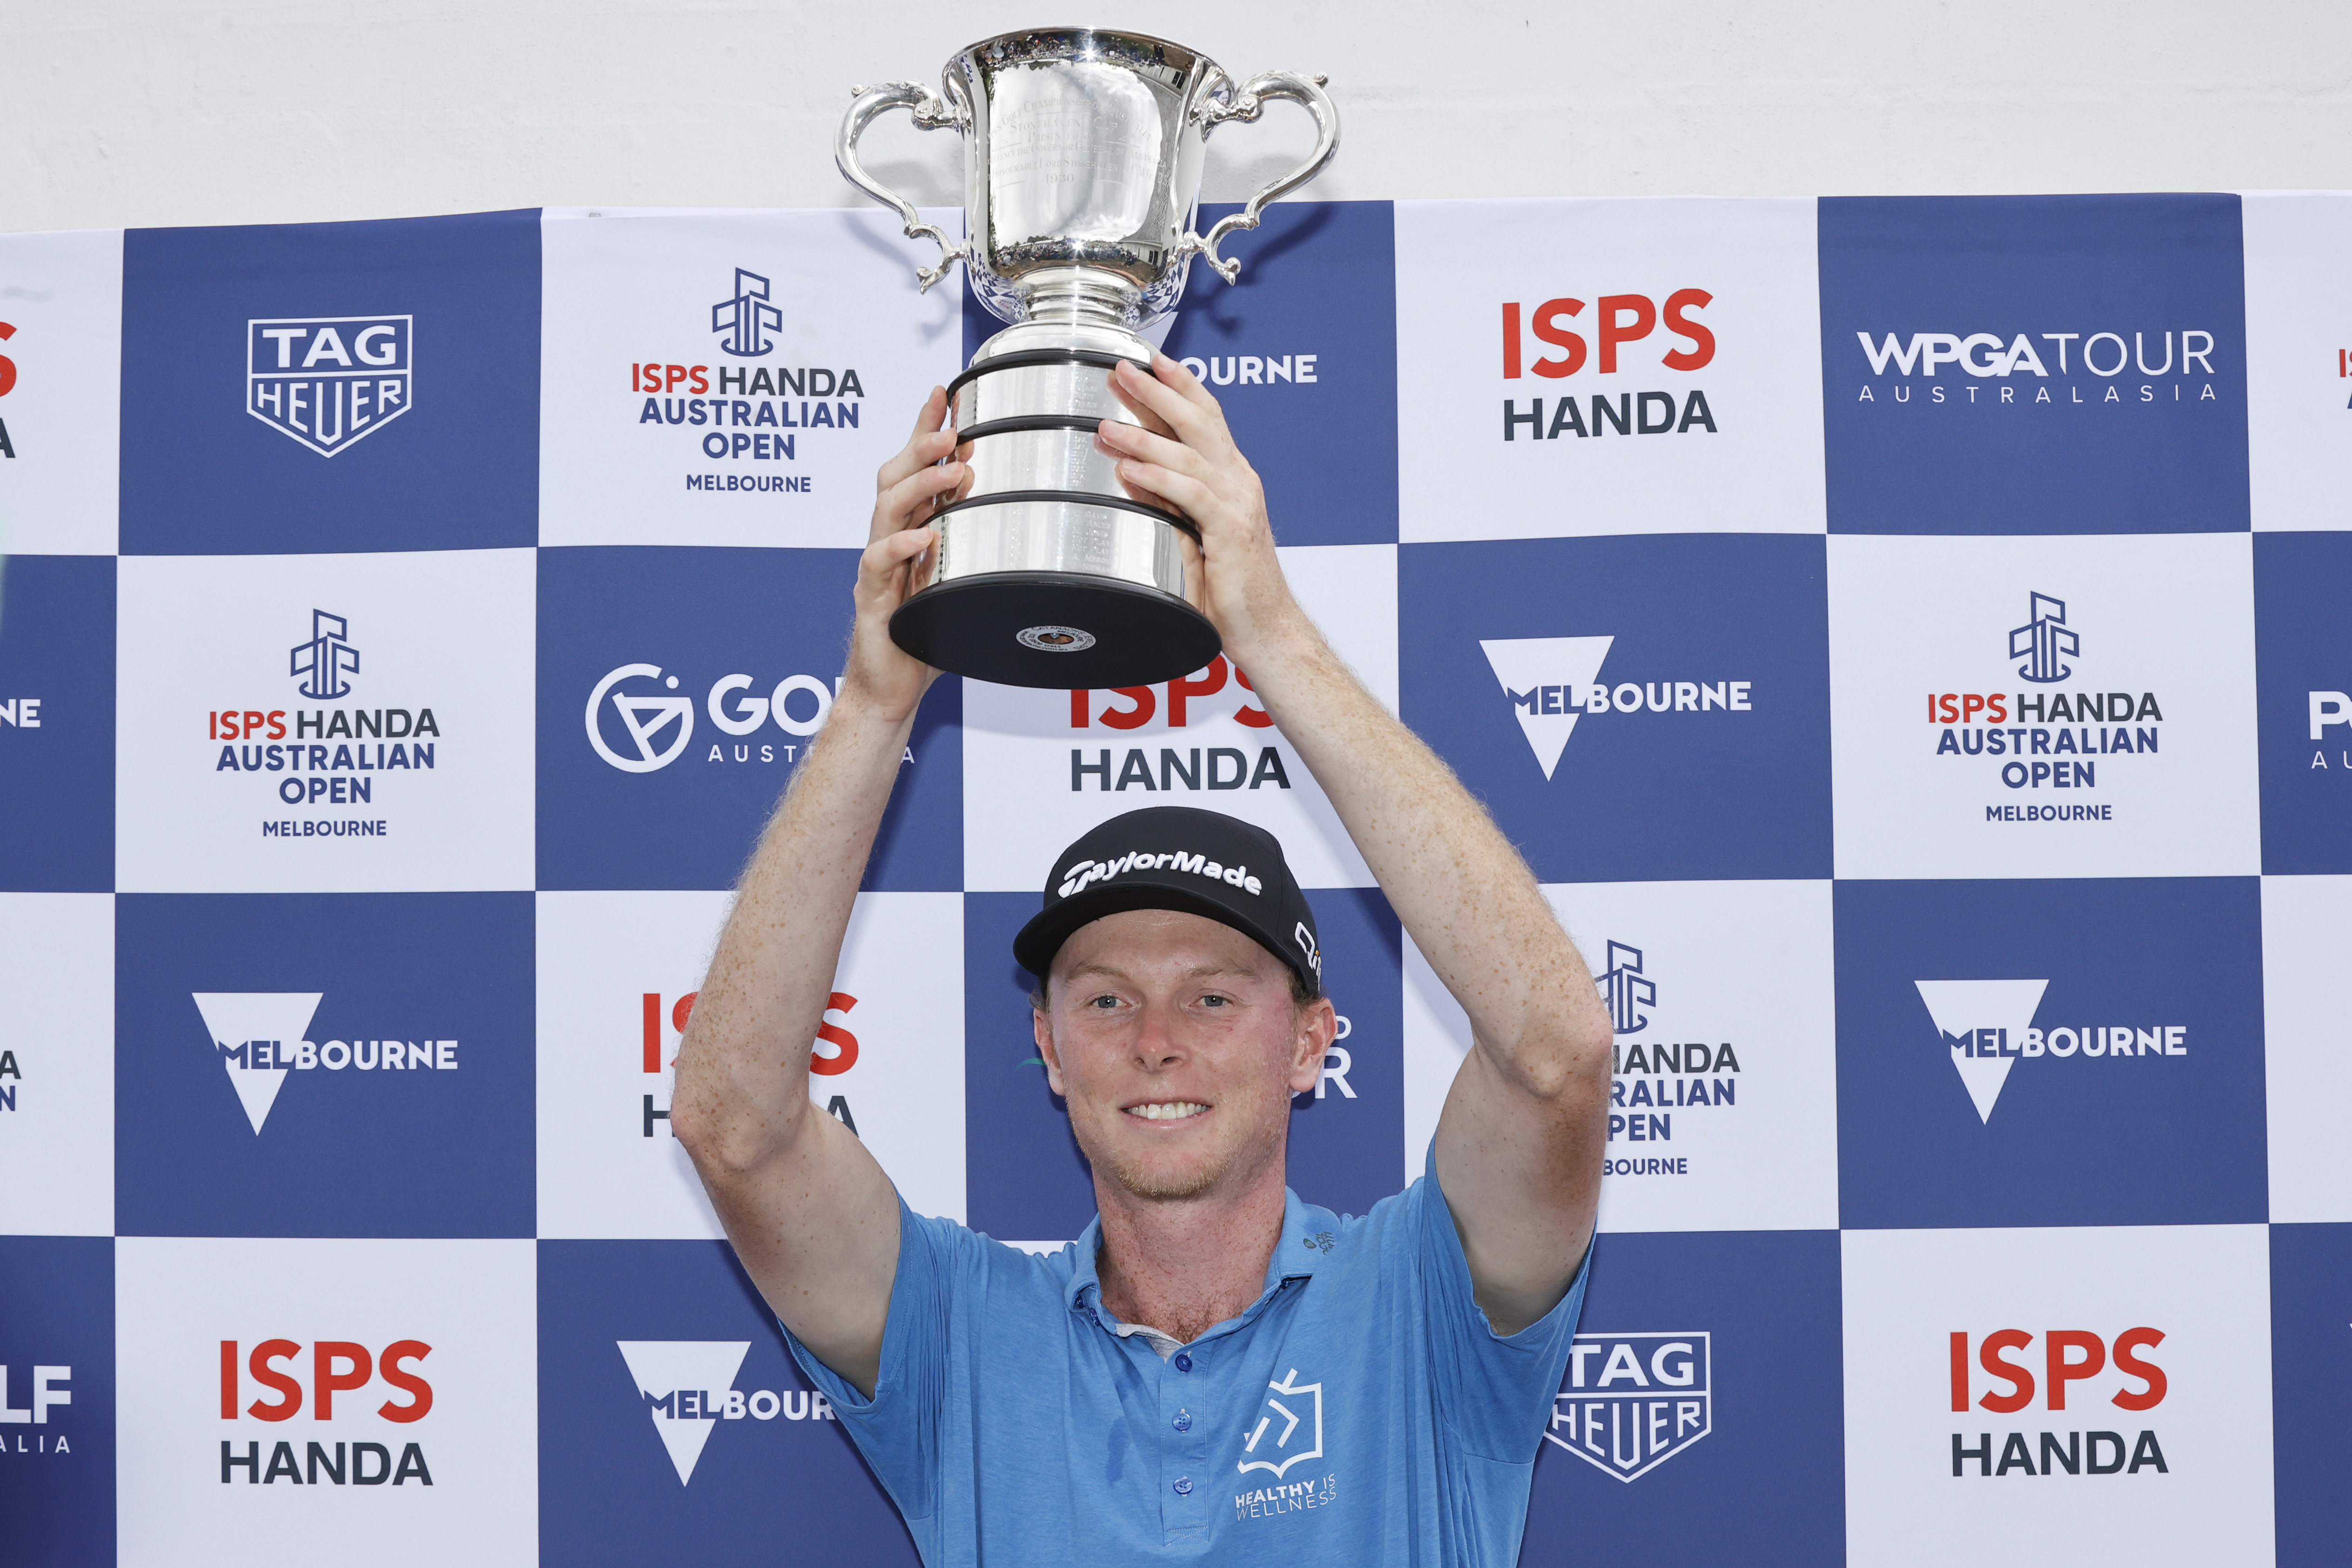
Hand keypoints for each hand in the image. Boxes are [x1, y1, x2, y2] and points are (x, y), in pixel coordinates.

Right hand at [846, 388, 969, 717]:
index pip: (916, 466)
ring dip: (918, 485)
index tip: (946, 392)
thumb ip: (980, 543)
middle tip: (951, 427)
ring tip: (949, 469)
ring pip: (887, 511)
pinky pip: (879, 565)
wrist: (892, 686)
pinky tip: (923, 538)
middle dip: (921, 445)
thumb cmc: (929, 632)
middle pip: (896, 476)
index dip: (926, 426)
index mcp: (912, 528)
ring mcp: (878, 566)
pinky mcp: (873, 599)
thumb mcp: (963, 577)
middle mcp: (892, 538)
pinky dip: (900, 548)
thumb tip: (1026, 510)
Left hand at [1093, 356, 1306, 663]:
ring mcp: (1239, 503)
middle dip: (1158, 391)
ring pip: (1189, 454)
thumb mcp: (1193, 536)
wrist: (1267, 629)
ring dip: (1143, 437)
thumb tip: (1131, 478)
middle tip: (1121, 370)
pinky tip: (1129, 471)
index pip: (1207, 417)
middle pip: (1199, 420)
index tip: (1148, 361)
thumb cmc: (1232, 590)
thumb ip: (1169, 504)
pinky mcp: (1232, 530)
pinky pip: (1190, 494)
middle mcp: (1239, 482)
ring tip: (1105, 426)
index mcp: (1232, 478)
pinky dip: (1157, 479)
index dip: (1180, 385)